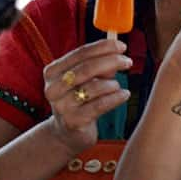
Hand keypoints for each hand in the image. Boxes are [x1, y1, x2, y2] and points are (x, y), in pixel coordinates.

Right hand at [43, 39, 132, 154]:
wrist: (68, 133)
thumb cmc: (80, 100)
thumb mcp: (86, 79)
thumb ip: (99, 65)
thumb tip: (118, 53)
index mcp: (52, 72)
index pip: (80, 53)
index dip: (103, 48)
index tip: (122, 46)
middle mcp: (53, 88)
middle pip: (86, 68)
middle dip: (111, 62)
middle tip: (128, 61)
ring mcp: (61, 106)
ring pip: (94, 87)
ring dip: (113, 84)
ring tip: (118, 86)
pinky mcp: (73, 122)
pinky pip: (100, 105)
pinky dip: (116, 98)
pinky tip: (124, 95)